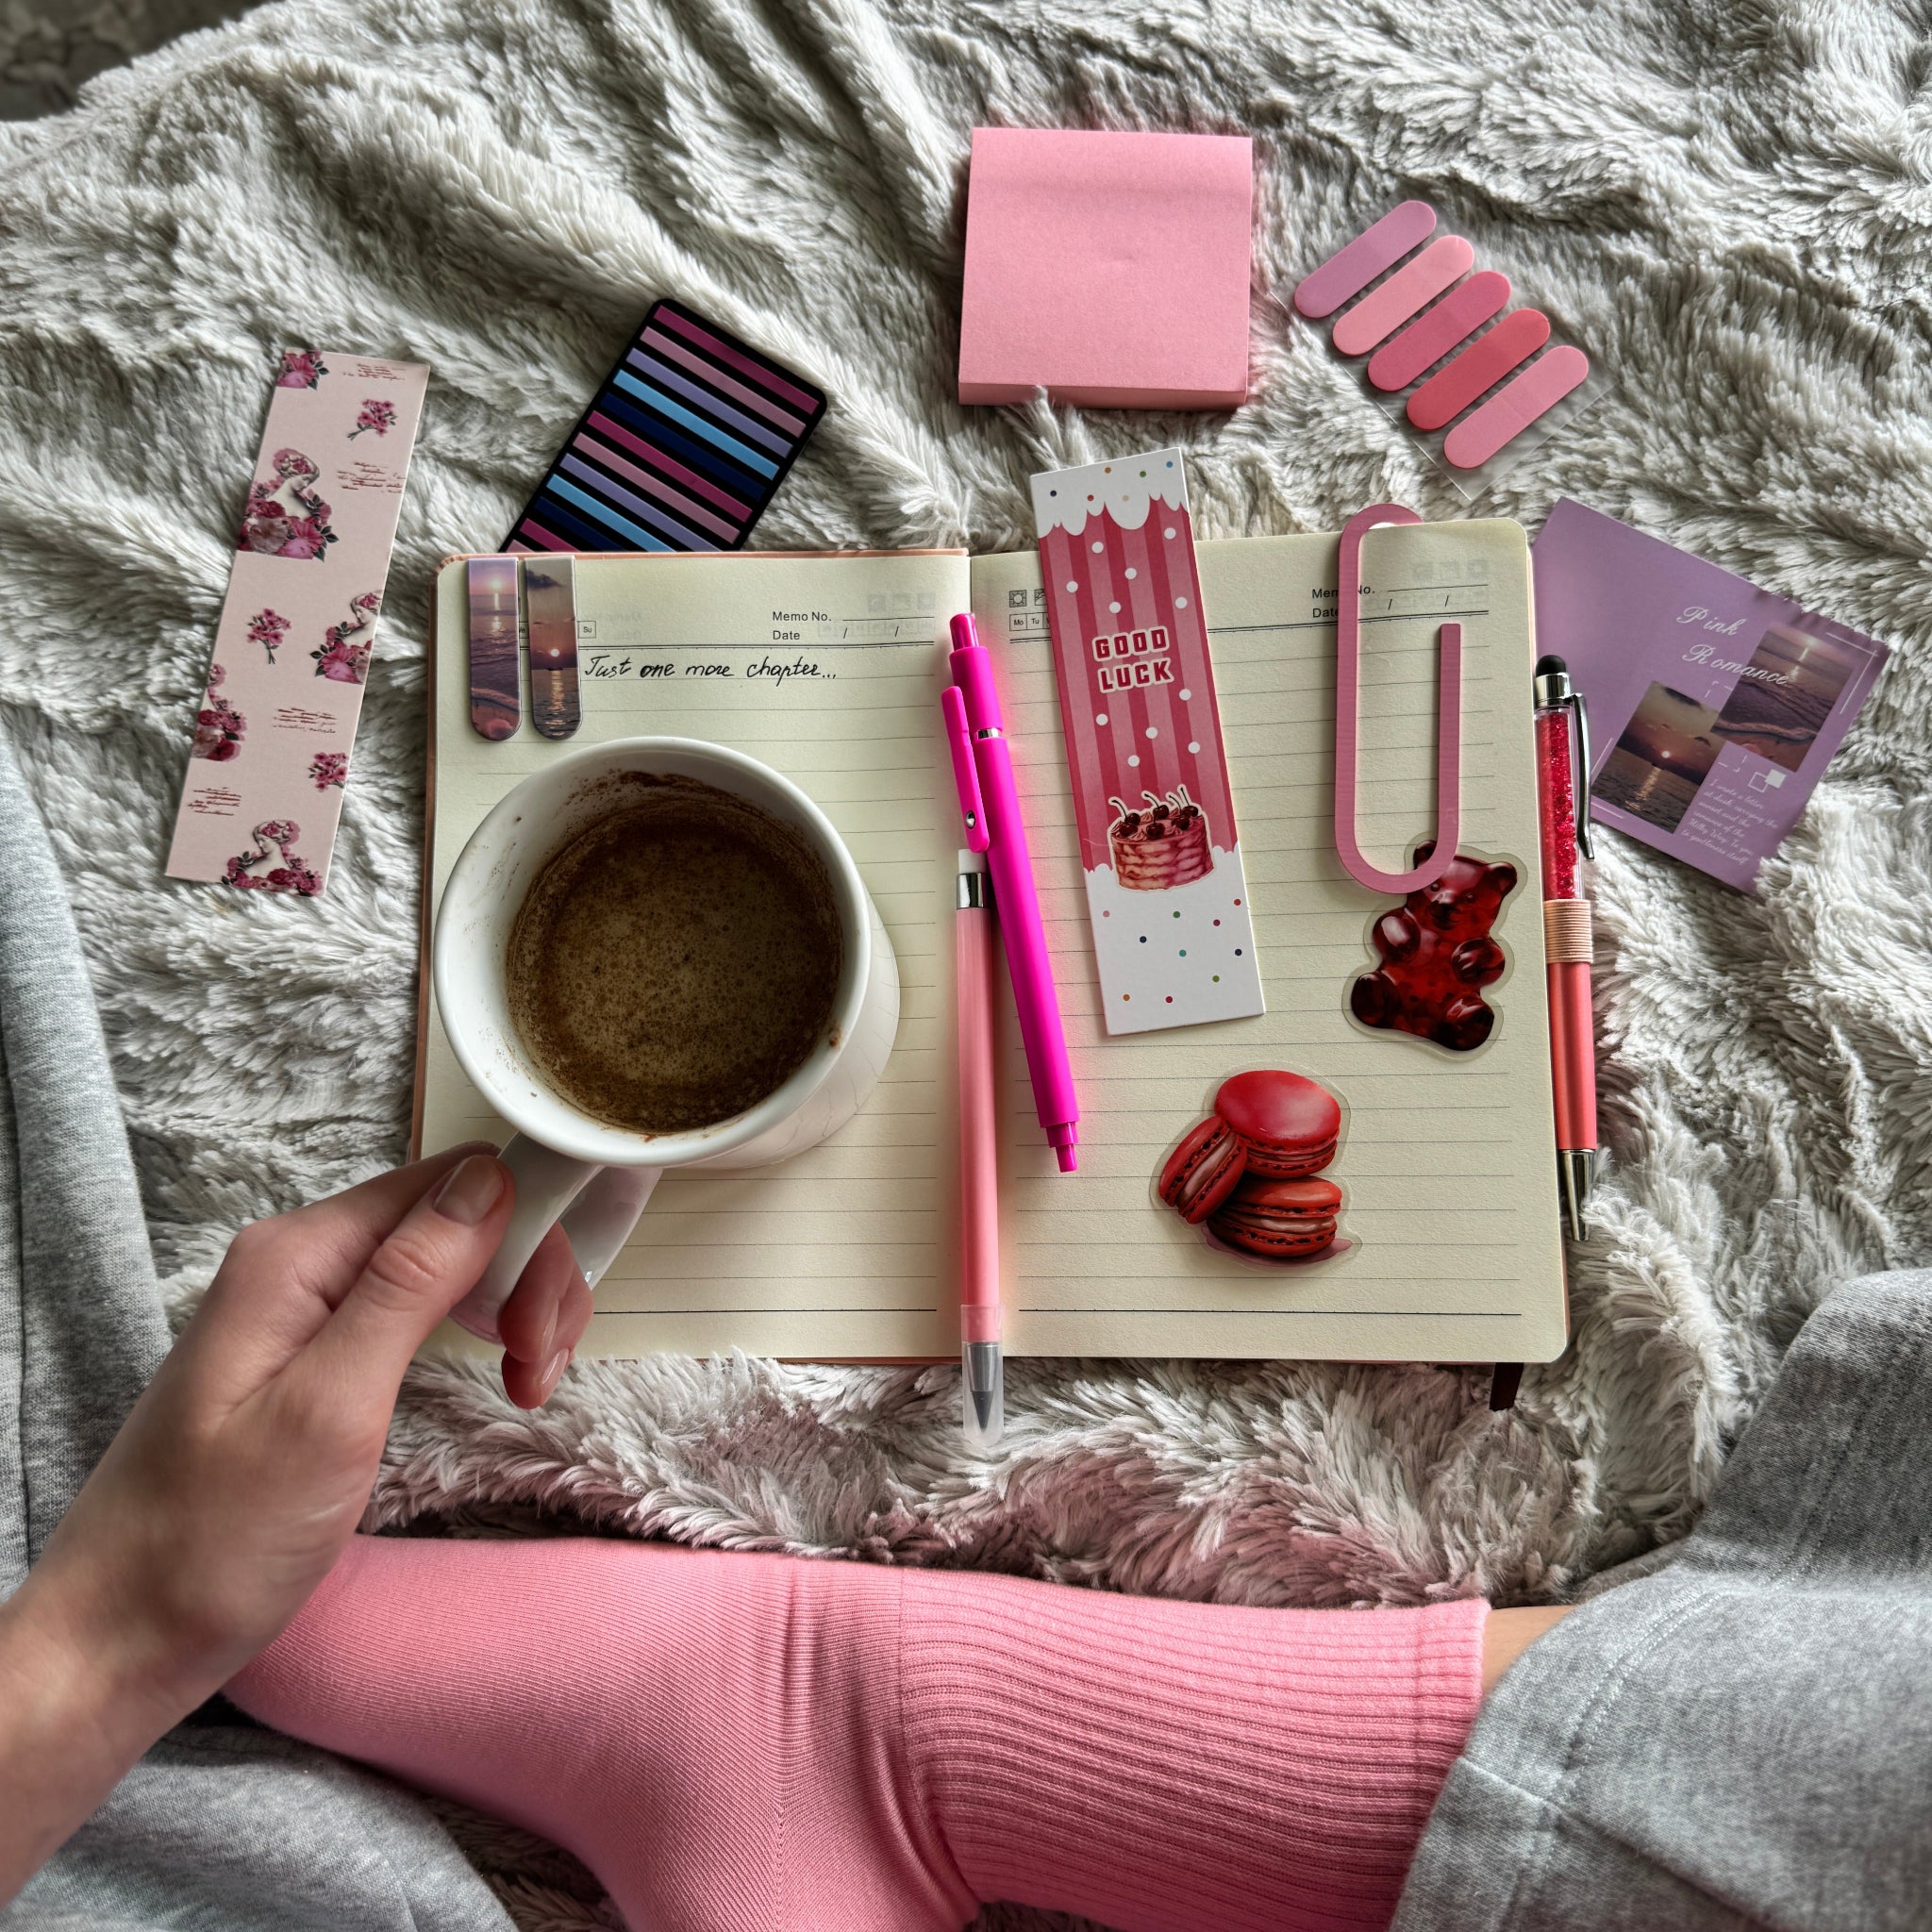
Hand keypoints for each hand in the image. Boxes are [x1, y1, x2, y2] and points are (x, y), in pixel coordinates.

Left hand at [0, 1146, 591, 1902]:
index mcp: (299, 1254)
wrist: (123, 1635)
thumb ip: (408, 1284)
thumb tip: (489, 1176)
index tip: (542, 1331)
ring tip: (525, 1386)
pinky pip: (420, 1303)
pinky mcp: (316, 1349)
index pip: (453, 1183)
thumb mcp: (328, 1409)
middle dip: (525, 1280)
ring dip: (510, 1308)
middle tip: (536, 1374)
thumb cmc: (216, 1540)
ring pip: (450, 1259)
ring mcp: (307, 1303)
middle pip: (459, 1216)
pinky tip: (495, 1378)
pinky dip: (476, 1332)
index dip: (524, 1238)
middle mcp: (302, 1258)